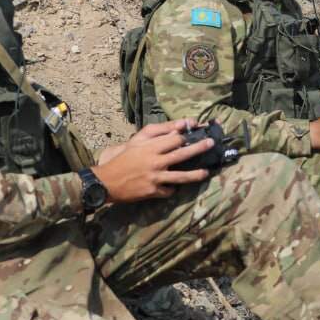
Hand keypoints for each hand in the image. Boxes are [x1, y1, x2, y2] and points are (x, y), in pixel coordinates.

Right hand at [93, 119, 212, 201]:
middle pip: (182, 154)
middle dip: (199, 148)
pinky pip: (169, 191)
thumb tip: (178, 127)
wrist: (107, 181)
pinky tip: (176, 187)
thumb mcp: (137, 141)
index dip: (187, 136)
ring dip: (195, 174)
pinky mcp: (153, 192)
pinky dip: (173, 189)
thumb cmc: (124, 159)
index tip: (198, 132)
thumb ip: (157, 132)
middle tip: (211, 144)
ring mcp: (155, 178)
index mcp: (150, 147)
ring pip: (181, 176)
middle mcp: (155, 162)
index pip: (175, 139)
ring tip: (206, 172)